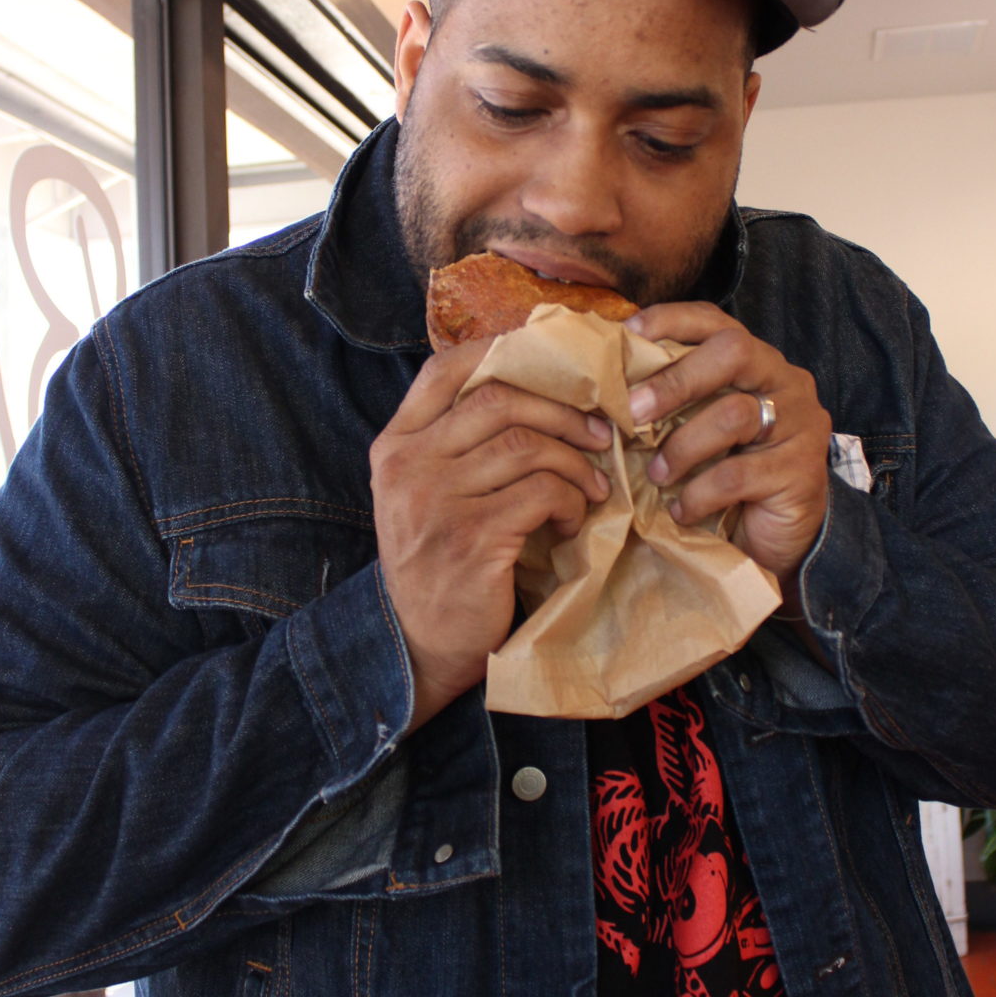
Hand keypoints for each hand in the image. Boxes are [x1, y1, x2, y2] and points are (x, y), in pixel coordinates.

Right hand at [371, 345, 612, 725]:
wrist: (420, 645)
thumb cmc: (438, 562)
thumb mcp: (427, 494)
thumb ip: (457, 444)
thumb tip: (537, 391)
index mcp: (395, 445)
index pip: (444, 370)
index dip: (502, 351)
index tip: (552, 363)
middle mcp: (407, 465)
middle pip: (498, 399)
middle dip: (562, 412)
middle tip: (600, 434)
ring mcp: (435, 501)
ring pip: (527, 445)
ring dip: (574, 463)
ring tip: (592, 487)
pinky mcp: (471, 538)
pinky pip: (541, 492)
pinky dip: (570, 501)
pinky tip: (572, 520)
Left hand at [625, 303, 830, 597]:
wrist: (779, 537)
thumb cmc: (731, 475)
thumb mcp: (700, 429)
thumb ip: (675, 402)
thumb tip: (610, 387)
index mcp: (757, 361)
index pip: (716, 320)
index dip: (671, 320)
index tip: (628, 336)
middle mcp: (785, 381)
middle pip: (733, 352)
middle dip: (675, 380)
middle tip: (632, 413)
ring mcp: (799, 423)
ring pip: (732, 415)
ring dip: (682, 447)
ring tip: (657, 475)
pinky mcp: (800, 471)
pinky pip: (736, 475)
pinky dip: (698, 493)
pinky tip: (682, 510)